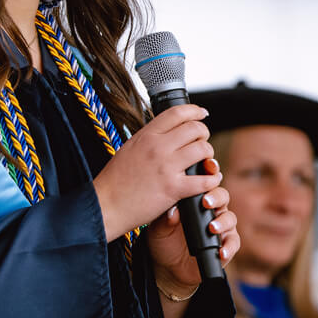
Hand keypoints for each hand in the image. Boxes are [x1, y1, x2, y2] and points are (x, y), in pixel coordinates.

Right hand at [93, 104, 220, 241]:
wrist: (106, 205)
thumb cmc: (114, 181)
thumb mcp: (129, 149)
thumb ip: (149, 139)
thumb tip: (167, 132)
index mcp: (146, 135)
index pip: (177, 113)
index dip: (194, 111)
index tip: (202, 114)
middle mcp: (157, 147)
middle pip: (195, 128)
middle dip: (204, 135)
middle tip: (202, 143)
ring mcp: (166, 167)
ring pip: (203, 150)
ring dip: (209, 157)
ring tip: (205, 164)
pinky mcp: (173, 188)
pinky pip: (205, 179)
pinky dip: (212, 180)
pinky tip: (208, 182)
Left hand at [147, 166, 239, 289]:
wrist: (165, 265)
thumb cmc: (162, 238)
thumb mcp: (157, 227)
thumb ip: (164, 218)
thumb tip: (173, 210)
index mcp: (195, 198)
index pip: (205, 181)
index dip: (210, 172)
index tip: (208, 167)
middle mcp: (211, 210)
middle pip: (221, 196)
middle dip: (216, 197)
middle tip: (206, 202)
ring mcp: (220, 227)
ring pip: (230, 218)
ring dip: (222, 222)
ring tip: (212, 228)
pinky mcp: (225, 245)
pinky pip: (233, 243)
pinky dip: (229, 246)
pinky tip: (221, 251)